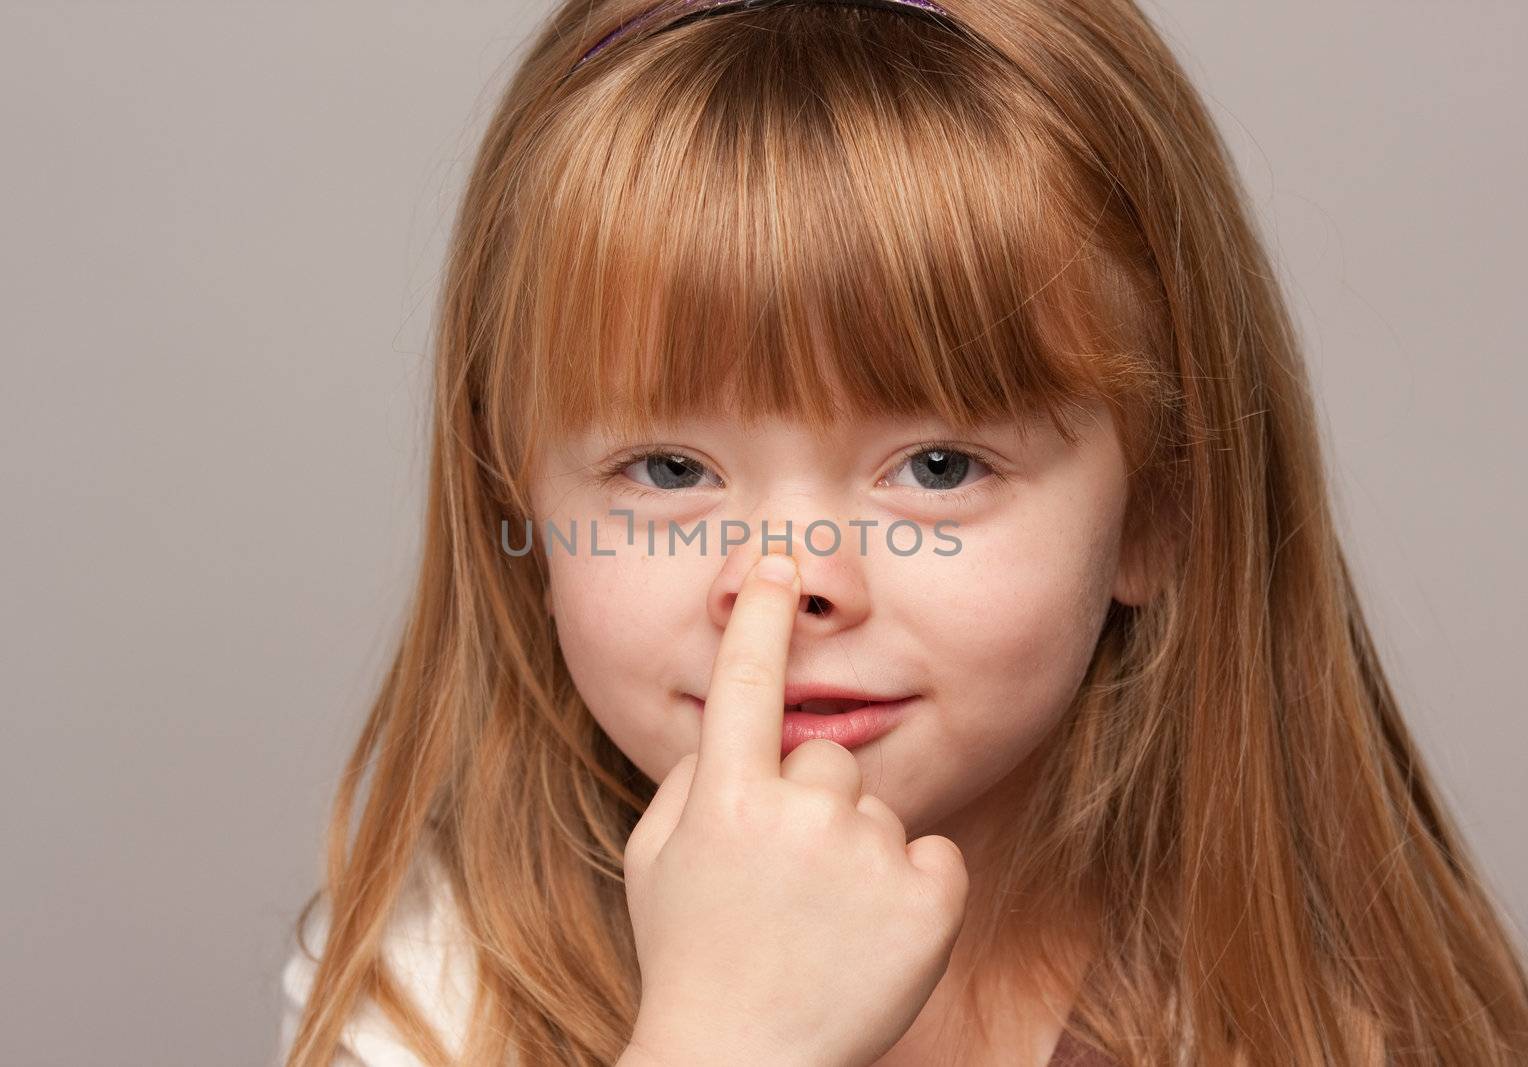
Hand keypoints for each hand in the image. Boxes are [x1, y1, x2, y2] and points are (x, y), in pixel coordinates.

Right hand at [620, 551, 969, 1066]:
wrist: (742, 1064)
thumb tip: (729, 730)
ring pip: (876, 810)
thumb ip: (689, 780)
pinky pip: (933, 855)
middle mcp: (798, 814)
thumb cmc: (691, 955)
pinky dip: (912, 891)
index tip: (774, 560)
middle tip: (785, 881)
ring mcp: (868, 857)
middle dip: (810, 804)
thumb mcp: (654, 861)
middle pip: (826, 758)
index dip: (760, 617)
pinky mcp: (929, 900)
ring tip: (822, 923)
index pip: (745, 683)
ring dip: (857, 854)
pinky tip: (871, 936)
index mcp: (725, 799)